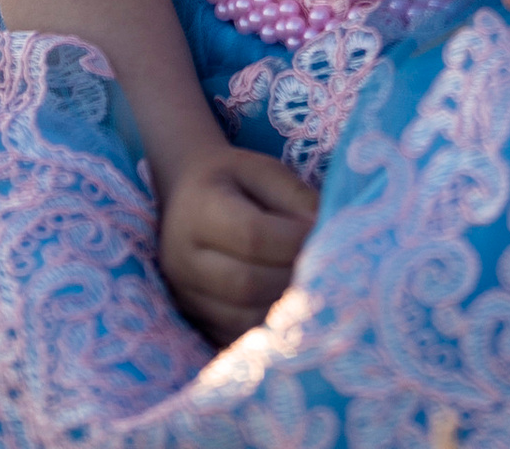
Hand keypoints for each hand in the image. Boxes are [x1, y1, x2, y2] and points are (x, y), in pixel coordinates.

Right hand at [158, 142, 317, 345]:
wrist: (183, 195)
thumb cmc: (232, 179)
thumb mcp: (264, 170)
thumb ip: (296, 198)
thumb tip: (327, 233)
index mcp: (199, 210)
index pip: (252, 236)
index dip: (294, 241)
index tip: (325, 234)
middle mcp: (181, 259)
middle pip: (245, 284)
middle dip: (292, 279)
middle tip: (322, 268)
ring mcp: (183, 296)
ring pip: (240, 320)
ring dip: (283, 310)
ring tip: (308, 289)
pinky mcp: (193, 320)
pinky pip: (234, 339)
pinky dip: (266, 330)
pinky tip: (288, 310)